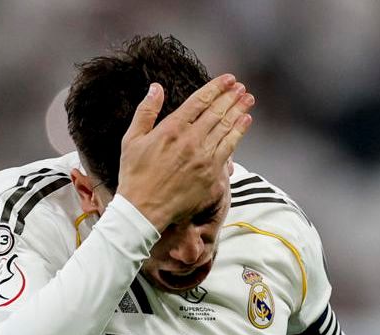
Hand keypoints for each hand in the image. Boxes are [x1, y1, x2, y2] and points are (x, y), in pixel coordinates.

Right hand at [116, 74, 254, 230]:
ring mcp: (203, 158)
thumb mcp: (132, 140)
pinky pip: (229, 148)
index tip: (229, 79)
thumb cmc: (135, 176)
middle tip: (242, 88)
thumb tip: (156, 88)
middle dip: (231, 97)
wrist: (144, 210)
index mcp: (172, 129)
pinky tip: (245, 123)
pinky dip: (238, 133)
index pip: (200, 101)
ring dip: (239, 111)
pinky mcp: (212, 174)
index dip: (217, 88)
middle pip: (217, 112)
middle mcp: (191, 140)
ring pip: (226, 128)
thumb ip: (146, 112)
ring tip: (248, 100)